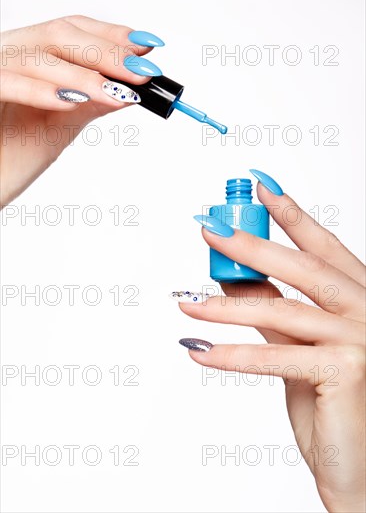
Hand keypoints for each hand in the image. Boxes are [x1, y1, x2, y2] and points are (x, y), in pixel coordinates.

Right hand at [0, 16, 162, 205]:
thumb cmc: (13, 154)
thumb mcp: (61, 124)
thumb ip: (90, 101)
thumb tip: (129, 89)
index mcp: (28, 56)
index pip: (72, 31)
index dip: (110, 35)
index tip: (145, 48)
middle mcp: (7, 55)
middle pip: (59, 35)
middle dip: (106, 53)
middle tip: (141, 73)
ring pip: (37, 57)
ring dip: (84, 76)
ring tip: (116, 94)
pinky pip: (5, 83)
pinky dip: (38, 91)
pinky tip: (70, 102)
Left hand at [175, 172, 364, 512]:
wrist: (357, 466)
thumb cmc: (333, 405)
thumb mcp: (297, 348)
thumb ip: (272, 310)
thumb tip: (235, 276)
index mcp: (360, 299)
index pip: (323, 247)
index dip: (292, 214)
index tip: (260, 188)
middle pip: (303, 268)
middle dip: (251, 245)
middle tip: (210, 230)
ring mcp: (361, 340)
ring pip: (281, 311)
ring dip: (225, 306)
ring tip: (186, 302)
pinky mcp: (347, 370)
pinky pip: (274, 356)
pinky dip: (231, 354)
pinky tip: (197, 350)